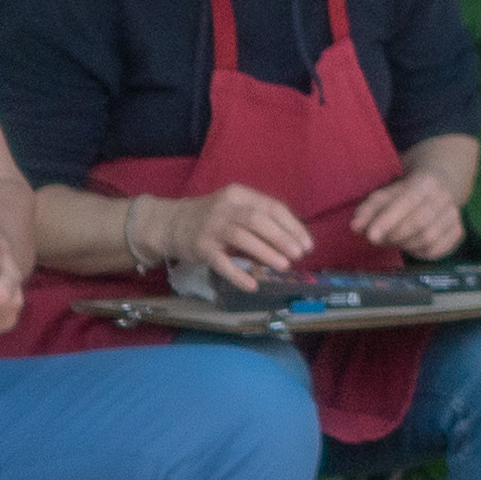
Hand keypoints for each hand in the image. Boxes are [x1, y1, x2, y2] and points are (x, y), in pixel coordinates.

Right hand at [172, 185, 314, 292]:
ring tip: (284, 266)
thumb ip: (261, 217)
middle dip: (281, 238)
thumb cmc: (214, 217)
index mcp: (239, 194)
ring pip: (242, 238)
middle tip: (298, 255)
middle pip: (257, 220)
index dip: (292, 226)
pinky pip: (221, 262)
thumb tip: (295, 239)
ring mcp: (211, 227)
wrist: (173, 223)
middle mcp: (225, 208)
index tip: (307, 244)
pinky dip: (238, 274)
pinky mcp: (201, 247)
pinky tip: (253, 285)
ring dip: (265, 252)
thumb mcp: (236, 207)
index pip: (272, 207)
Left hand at [351, 167, 467, 259]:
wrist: (438, 185)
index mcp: (425, 182)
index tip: (371, 236)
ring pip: (429, 238)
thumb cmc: (405, 192)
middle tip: (378, 240)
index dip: (388, 220)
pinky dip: (419, 252)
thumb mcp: (385, 194)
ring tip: (393, 240)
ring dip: (406, 244)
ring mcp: (454, 215)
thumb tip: (355, 226)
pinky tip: (410, 246)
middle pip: (420, 222)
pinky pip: (438, 250)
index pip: (407, 202)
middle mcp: (444, 197)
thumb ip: (369, 209)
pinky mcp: (458, 231)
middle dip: (395, 235)